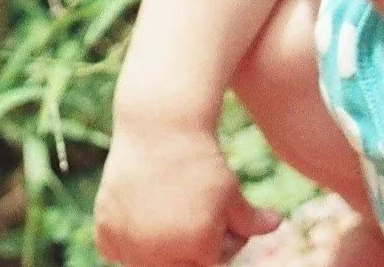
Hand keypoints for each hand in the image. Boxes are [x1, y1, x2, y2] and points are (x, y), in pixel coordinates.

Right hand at [95, 121, 282, 266]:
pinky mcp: (107, 232)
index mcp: (199, 249)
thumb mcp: (231, 191)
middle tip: (190, 211)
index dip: (218, 239)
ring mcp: (131, 245)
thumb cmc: (201, 160)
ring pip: (148, 263)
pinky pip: (118, 253)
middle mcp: (162, 254)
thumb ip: (252, 221)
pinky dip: (127, 240)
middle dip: (190, 245)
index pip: (211, 262)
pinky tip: (140, 215)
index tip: (218, 213)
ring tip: (167, 209)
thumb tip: (276, 224)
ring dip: (158, 246)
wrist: (159, 129)